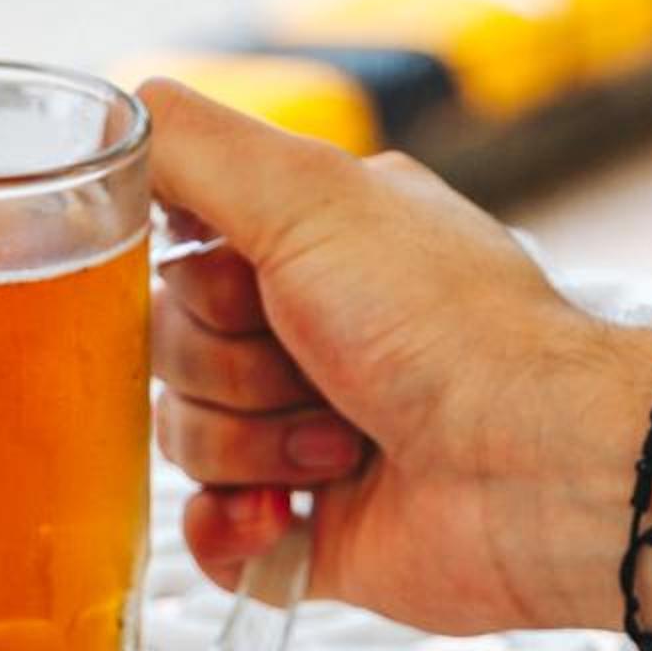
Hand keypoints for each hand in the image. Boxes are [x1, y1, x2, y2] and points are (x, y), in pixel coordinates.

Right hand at [146, 80, 647, 635]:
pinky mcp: (310, 532)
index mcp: (311, 242)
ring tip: (343, 444)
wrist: (538, 472)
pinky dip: (232, 533)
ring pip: (184, 442)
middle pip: (167, 351)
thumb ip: (195, 147)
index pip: (174, 254)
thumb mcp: (309, 195)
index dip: (194, 281)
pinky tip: (282, 518)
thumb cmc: (450, 330)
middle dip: (228, 370)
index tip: (248, 285)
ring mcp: (304, 435)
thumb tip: (113, 112)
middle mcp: (306, 333)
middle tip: (317, 369)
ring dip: (250, 447)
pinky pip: (211, 538)